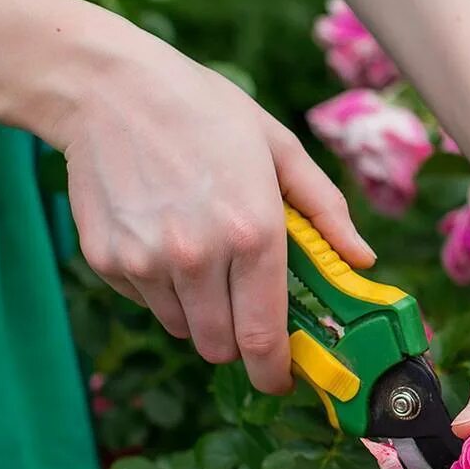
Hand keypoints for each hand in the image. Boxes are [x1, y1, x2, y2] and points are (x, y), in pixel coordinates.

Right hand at [50, 17, 374, 392]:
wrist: (110, 89)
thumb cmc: (206, 114)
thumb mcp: (281, 150)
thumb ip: (326, 212)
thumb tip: (362, 260)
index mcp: (253, 233)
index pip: (264, 336)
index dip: (275, 371)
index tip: (282, 379)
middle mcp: (198, 256)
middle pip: (221, 346)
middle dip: (239, 341)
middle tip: (246, 308)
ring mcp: (146, 261)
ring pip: (183, 328)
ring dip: (199, 311)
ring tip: (202, 253)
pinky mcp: (106, 259)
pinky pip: (145, 300)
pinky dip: (160, 286)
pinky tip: (163, 234)